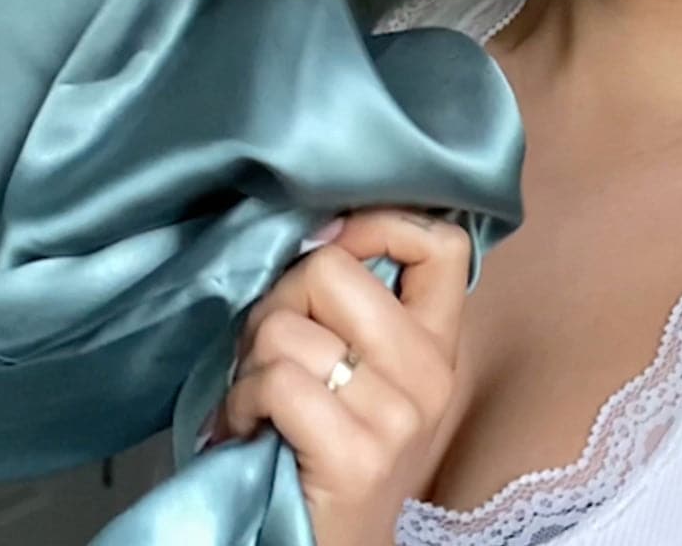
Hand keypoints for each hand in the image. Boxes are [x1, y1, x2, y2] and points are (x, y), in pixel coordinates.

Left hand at [207, 207, 470, 545]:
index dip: (376, 225)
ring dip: (249, 361)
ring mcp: (400, 416)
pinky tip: (245, 426)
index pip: (441, 242)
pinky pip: (276, 381)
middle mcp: (431, 373)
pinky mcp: (358, 456)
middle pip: (334, 270)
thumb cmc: (326, 447)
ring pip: (287, 327)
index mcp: (438, 342)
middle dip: (280, 299)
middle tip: (272, 345)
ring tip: (258, 394)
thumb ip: (354, 304)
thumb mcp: (361, 368)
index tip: (331, 247)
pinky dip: (240, 401)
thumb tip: (315, 234)